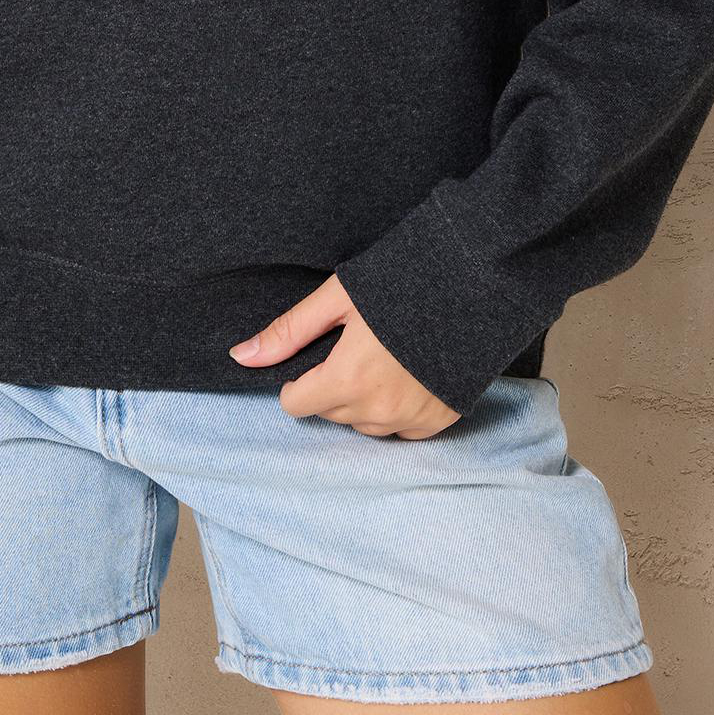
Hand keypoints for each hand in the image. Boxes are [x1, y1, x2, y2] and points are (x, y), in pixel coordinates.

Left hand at [229, 274, 462, 437]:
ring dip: (361, 402)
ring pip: (363, 426)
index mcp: (347, 380)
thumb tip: (241, 356)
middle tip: (352, 349)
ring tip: (379, 360)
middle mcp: (377, 410)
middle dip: (331, 386)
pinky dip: (395, 411)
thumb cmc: (400, 283)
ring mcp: (411, 420)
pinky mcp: (438, 420)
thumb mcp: (337, 298)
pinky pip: (400, 431)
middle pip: (330, 413)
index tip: (312, 361)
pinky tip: (404, 377)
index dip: (297, 382)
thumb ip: (289, 331)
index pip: (297, 405)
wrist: (472, 284)